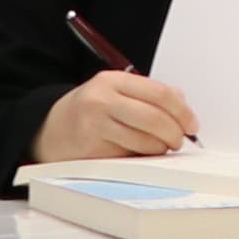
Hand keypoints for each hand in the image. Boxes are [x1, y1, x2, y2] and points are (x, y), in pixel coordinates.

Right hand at [32, 73, 198, 164]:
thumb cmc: (87, 112)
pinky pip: (130, 157)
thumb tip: (183, 107)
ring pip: (146, 142)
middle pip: (155, 119)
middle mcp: (102, 100)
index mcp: (112, 81)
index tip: (191, 124)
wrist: (47, 131)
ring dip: (160, 148)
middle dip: (175, 133)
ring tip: (159, 147)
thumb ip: (147, 95)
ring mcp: (95, 127)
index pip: (160, 94)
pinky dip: (142, 158)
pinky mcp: (92, 151)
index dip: (183, 112)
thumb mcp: (114, 92)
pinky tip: (138, 154)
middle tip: (179, 140)